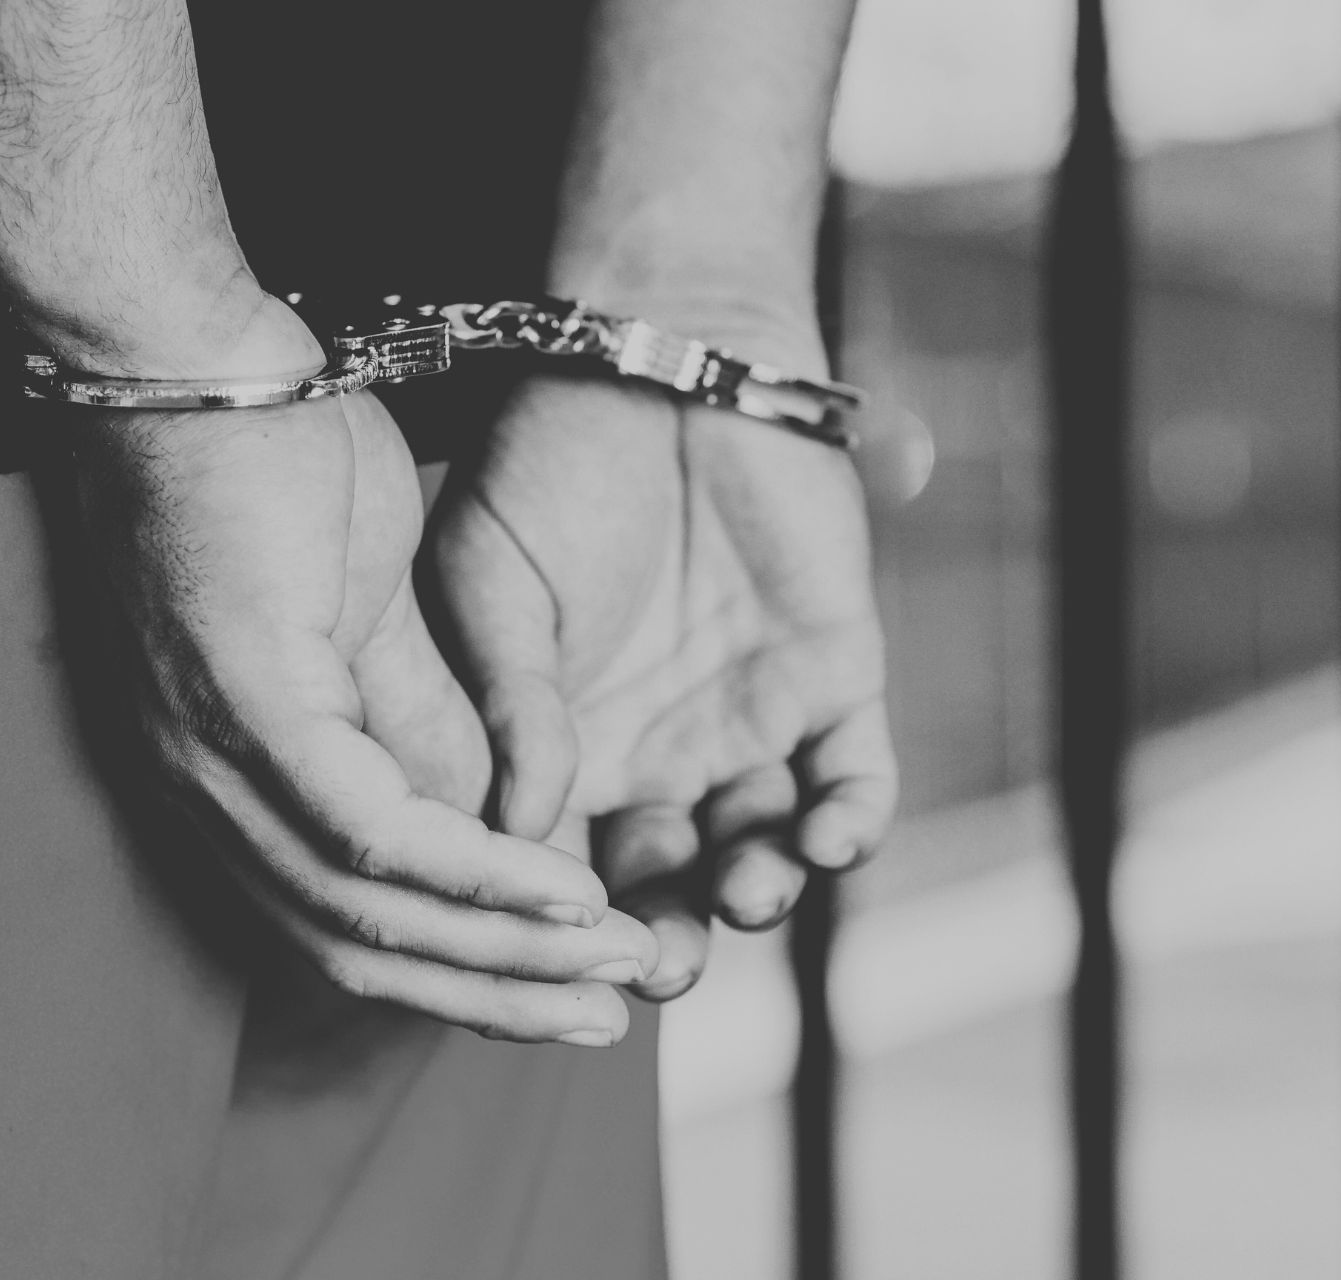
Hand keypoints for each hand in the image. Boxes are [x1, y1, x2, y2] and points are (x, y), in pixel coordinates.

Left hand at [70, 300, 657, 1044]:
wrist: (181, 347)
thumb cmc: (260, 459)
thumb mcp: (358, 610)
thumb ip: (409, 716)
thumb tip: (475, 813)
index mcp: (226, 774)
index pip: (338, 923)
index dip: (456, 972)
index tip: (560, 993)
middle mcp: (204, 792)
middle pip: (356, 952)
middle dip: (495, 998)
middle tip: (609, 1022)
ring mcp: (214, 755)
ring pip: (368, 915)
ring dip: (504, 955)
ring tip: (613, 969)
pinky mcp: (245, 701)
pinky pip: (373, 830)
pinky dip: (475, 875)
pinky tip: (562, 891)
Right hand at [433, 314, 896, 1000]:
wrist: (660, 357)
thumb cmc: (550, 463)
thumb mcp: (488, 582)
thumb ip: (504, 702)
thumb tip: (517, 826)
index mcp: (563, 746)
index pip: (565, 869)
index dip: (569, 928)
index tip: (574, 961)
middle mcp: (656, 751)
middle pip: (670, 883)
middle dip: (673, 939)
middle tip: (668, 967)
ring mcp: (747, 719)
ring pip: (765, 846)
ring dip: (761, 888)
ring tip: (747, 889)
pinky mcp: (832, 677)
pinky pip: (853, 775)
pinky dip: (848, 821)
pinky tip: (826, 837)